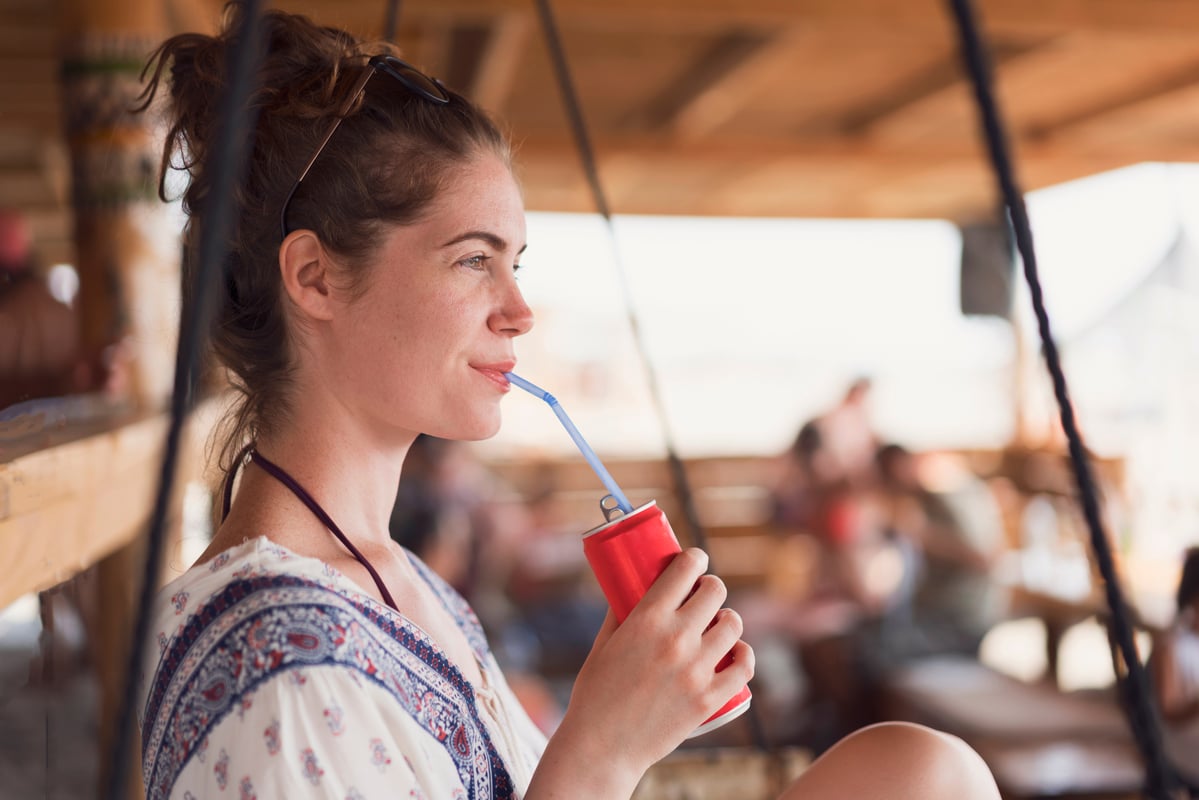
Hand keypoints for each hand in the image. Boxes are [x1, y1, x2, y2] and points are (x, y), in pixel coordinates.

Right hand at [529, 548, 753, 798]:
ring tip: (718, 625)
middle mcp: (676, 639)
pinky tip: (737, 652)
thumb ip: (621, 613)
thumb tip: (632, 589)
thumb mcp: (603, 643)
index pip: (685, 570)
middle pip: (715, 591)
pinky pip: (745, 666)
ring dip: (726, 619)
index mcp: (647, 619)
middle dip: (710, 587)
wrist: (602, 747)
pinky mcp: (709, 698)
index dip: (694, 559)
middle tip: (704, 595)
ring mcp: (696, 670)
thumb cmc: (596, 694)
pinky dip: (744, 655)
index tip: (694, 561)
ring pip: (733, 624)